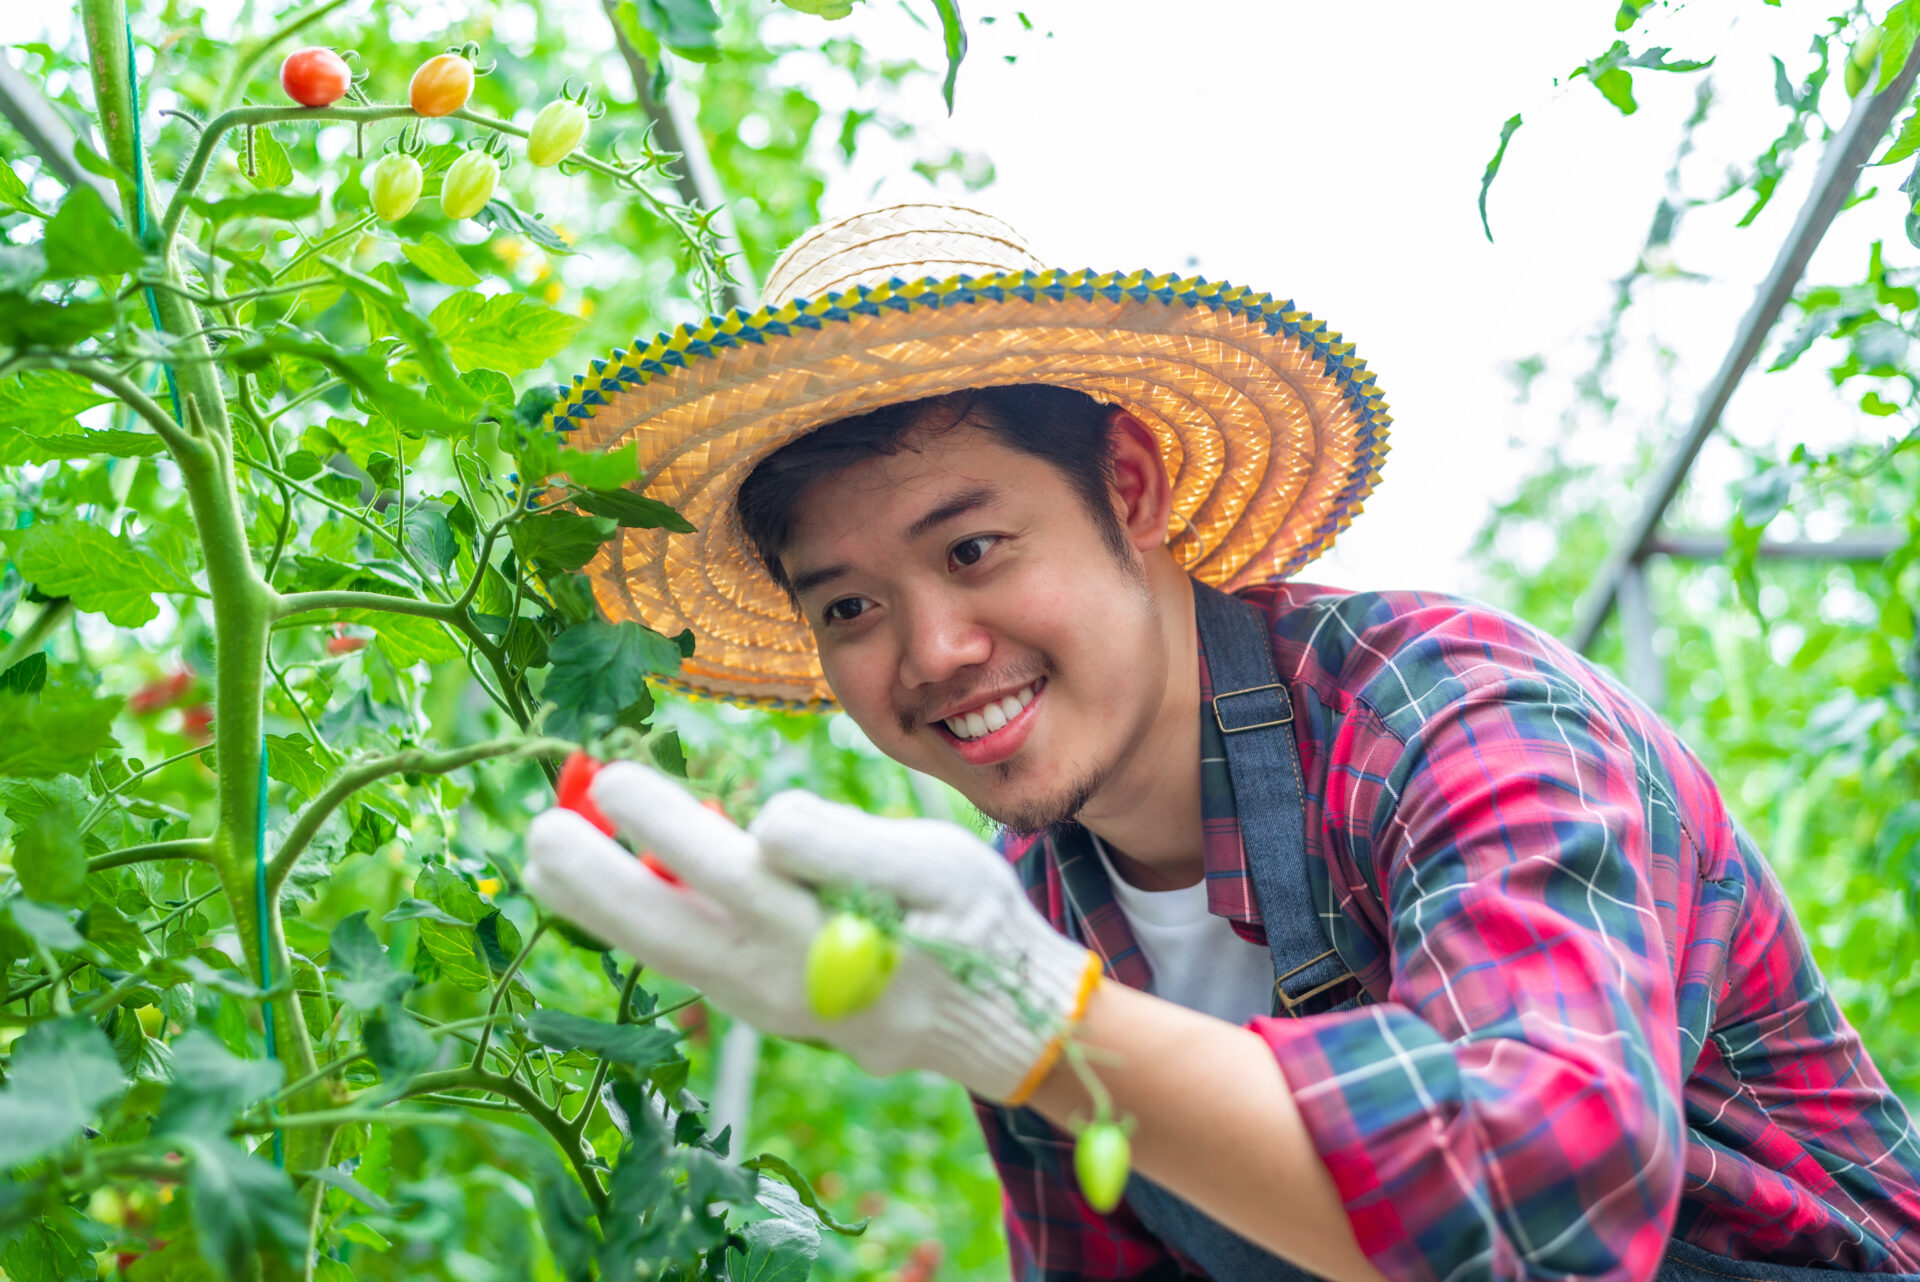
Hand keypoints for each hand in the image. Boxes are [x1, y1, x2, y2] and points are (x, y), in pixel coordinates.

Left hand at [522, 763, 1100, 1102]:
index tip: (616, 778)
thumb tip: (766, 825)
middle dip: (600, 879)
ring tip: (540, 859)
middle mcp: (785, 980)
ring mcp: (766, 1003)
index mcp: (833, 932)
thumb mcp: (939, 865)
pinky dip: (630, 927)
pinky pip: (682, 965)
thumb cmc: (969, 919)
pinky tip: (589, 895)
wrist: (992, 1014)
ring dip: (598, 910)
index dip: (668, 827)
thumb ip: (849, 848)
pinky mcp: (760, 1008)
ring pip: (668, 954)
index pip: (734, 874)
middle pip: (676, 927)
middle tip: (539, 828)